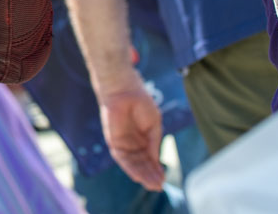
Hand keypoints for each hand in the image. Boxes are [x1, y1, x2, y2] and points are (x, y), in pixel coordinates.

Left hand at [97, 74, 165, 191]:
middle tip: (159, 186)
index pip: (150, 158)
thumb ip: (154, 142)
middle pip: (142, 164)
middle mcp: (133, 143)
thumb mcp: (154, 124)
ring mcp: (123, 143)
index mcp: (143, 138)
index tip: (164, 179)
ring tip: (152, 184)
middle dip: (150, 175)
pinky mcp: (113, 141)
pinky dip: (129, 168)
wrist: (125, 90)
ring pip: (133, 164)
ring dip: (142, 175)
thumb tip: (156, 160)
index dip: (156, 169)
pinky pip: (121, 158)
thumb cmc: (140, 103)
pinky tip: (137, 176)